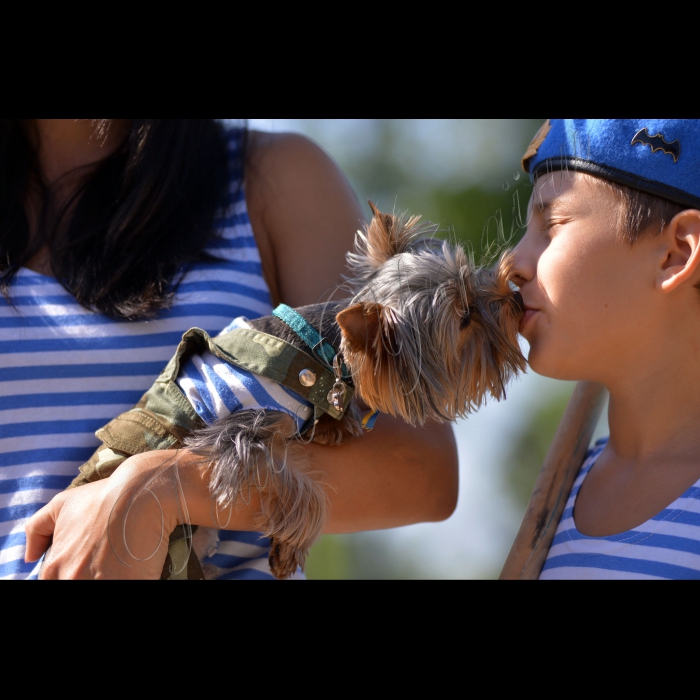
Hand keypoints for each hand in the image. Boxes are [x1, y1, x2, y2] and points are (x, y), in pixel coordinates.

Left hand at [25, 451, 184, 579]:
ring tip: (122, 564)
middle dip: (89, 575)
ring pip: (101, 586)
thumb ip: (37, 529)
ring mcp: (100, 584)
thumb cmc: (103, 497)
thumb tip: (30, 556)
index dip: (71, 573)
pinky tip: (135, 568)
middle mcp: (72, 578)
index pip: (54, 583)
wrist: (141, 493)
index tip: (87, 565)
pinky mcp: (127, 584)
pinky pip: (126, 585)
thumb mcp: (63, 503)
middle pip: (76, 585)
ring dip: (111, 576)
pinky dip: (130, 578)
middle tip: (106, 563)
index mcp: (54, 567)